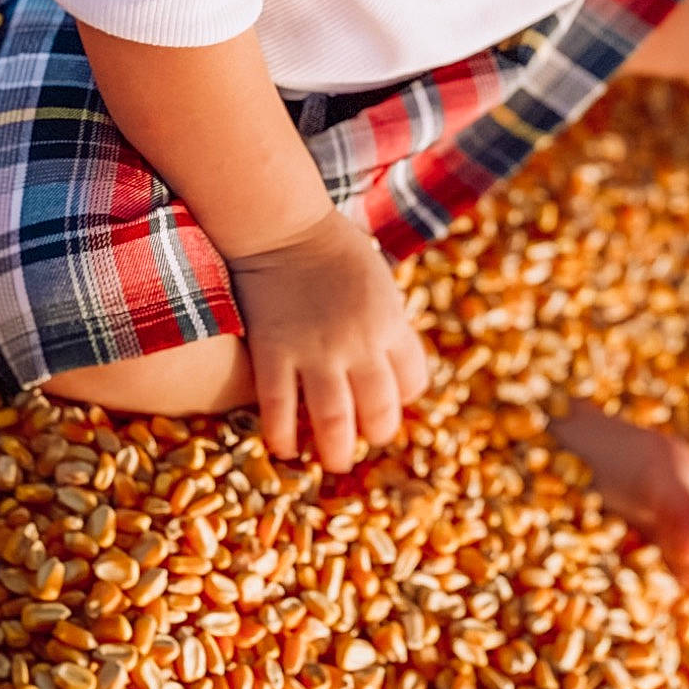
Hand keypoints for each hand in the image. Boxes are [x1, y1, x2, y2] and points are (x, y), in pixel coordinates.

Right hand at [230, 208, 427, 472]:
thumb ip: (387, 322)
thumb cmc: (335, 248)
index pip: (413, 379)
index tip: (390, 403)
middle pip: (379, 409)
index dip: (404, 398)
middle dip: (375, 433)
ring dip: (337, 451)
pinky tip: (286, 449)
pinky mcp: (275, 353)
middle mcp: (360, 343)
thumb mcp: (379, 282)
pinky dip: (283, 436)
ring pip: (334, 421)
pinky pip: (279, 409)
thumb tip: (391, 361)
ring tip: (335, 461)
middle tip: (364, 442)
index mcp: (391, 322)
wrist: (284, 226)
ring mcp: (316, 351)